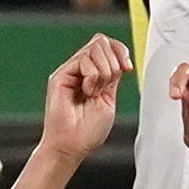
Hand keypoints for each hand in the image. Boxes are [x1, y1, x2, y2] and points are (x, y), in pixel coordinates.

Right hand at [38, 34, 130, 160]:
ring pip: (95, 48)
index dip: (121, 51)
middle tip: (105, 86)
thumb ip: (112, 77)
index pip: (108, 46)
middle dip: (113, 63)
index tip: (128, 68)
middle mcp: (80, 71)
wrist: (71, 146)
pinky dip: (92, 76)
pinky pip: (84, 60)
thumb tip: (118, 58)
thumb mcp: (108, 98)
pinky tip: (86, 91)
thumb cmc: (87, 131)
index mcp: (94, 75)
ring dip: (103, 72)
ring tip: (94, 92)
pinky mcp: (60, 75)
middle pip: (102, 42)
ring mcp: (70, 71)